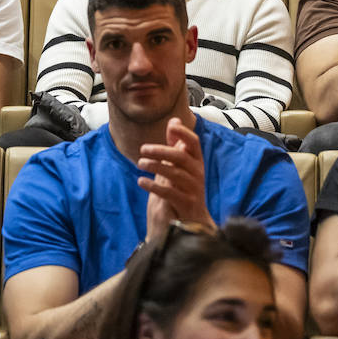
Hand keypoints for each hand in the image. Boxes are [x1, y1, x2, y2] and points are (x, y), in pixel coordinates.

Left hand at [137, 118, 216, 238]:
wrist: (193, 218)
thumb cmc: (186, 187)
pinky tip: (141, 181)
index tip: (171, 126)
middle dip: (161, 151)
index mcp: (196, 161)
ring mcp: (193, 188)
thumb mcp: (182, 165)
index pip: (194, 142)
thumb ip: (177, 144)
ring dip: (156, 166)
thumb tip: (174, 120)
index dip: (184, 133)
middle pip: (181, 156)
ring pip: (175, 173)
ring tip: (140, 163)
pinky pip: (169, 192)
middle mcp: (197, 173)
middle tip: (143, 149)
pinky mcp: (186, 203)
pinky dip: (154, 186)